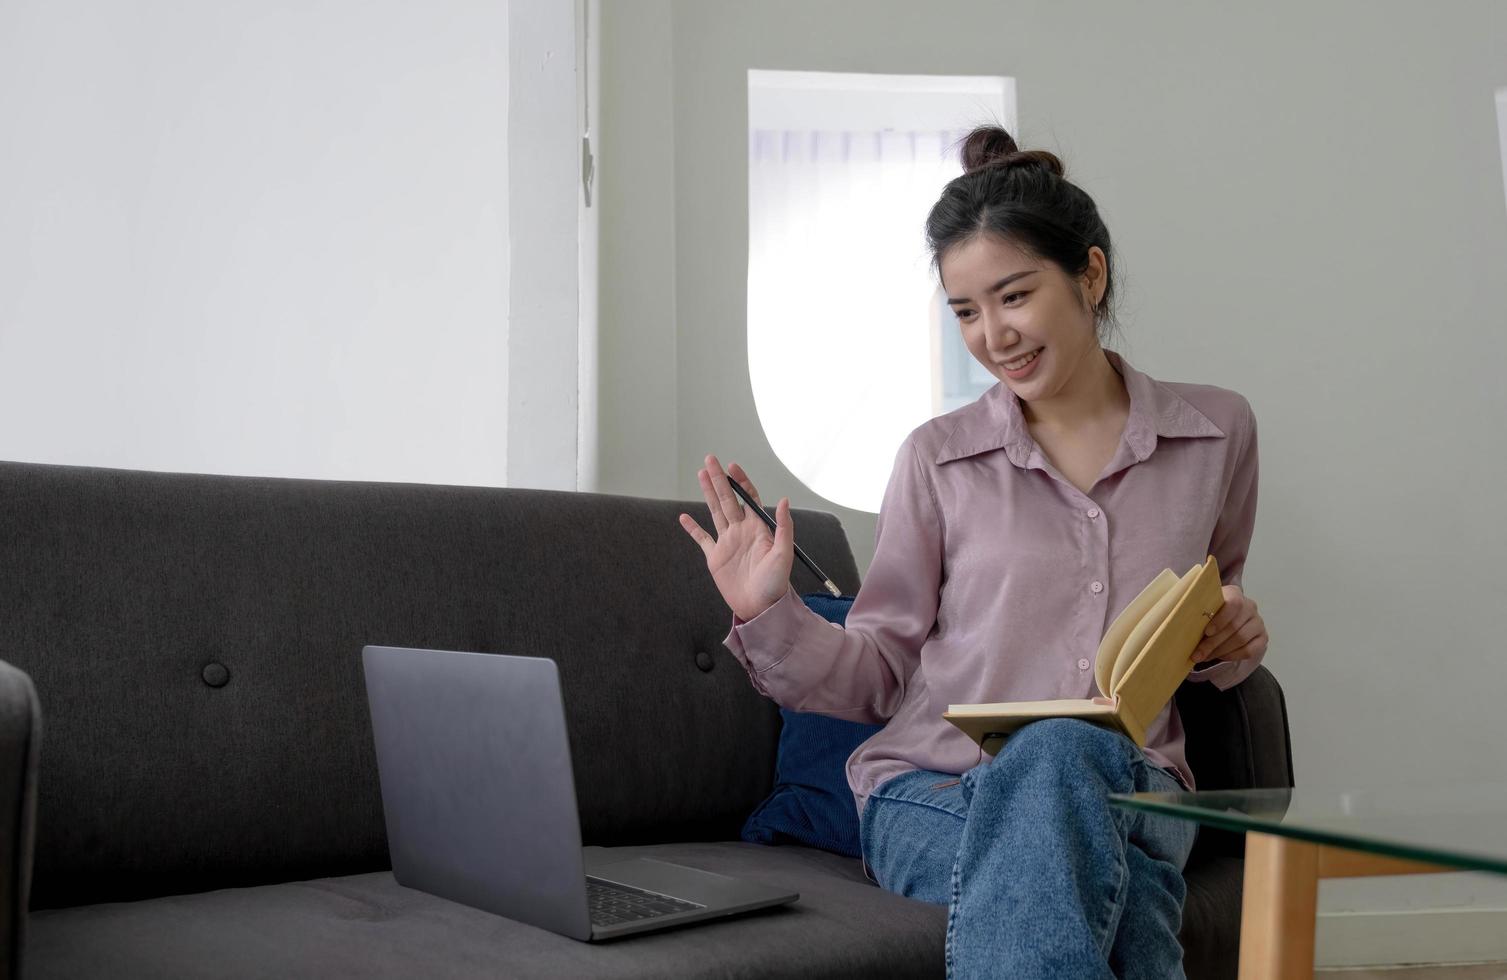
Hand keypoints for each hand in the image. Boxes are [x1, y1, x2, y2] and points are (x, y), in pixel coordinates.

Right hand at [677, 454, 794, 621]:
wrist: (761, 607)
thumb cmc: (776, 583)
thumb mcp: (784, 554)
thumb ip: (784, 527)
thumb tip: (784, 500)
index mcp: (758, 528)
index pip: (748, 497)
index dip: (740, 481)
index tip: (732, 466)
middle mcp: (741, 531)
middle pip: (728, 499)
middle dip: (719, 479)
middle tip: (710, 460)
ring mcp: (727, 543)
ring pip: (715, 511)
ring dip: (708, 493)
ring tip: (700, 474)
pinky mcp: (715, 557)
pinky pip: (701, 539)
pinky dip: (692, 529)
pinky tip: (684, 517)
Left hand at [1192, 585, 1267, 664]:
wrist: (1225, 618)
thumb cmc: (1209, 611)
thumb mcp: (1202, 605)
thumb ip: (1196, 608)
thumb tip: (1181, 620)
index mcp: (1235, 593)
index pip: (1233, 604)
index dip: (1220, 619)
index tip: (1206, 632)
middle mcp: (1250, 606)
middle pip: (1234, 627)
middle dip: (1213, 643)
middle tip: (1197, 654)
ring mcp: (1258, 623)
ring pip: (1241, 640)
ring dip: (1220, 651)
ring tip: (1204, 657)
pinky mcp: (1262, 638)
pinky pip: (1249, 650)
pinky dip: (1232, 656)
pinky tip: (1219, 656)